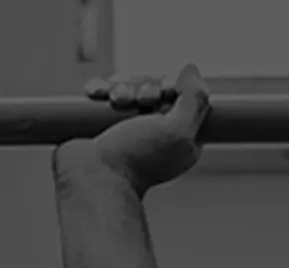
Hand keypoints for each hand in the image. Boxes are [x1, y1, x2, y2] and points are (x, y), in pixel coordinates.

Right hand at [73, 65, 210, 193]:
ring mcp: (130, 127)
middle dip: (144, 85)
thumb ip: (194, 100)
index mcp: (182, 136)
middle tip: (136, 101)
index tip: (160, 95)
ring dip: (123, 85)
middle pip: (155, 86)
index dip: (171, 85)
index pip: (183, 94)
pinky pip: (104, 94)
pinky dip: (101, 88)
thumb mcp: (177, 131)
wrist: (94, 177)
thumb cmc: (136, 159)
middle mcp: (158, 131)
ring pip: (130, 86)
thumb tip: (192, 69)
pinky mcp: (104, 123)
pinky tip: (96, 93)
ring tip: (116, 100)